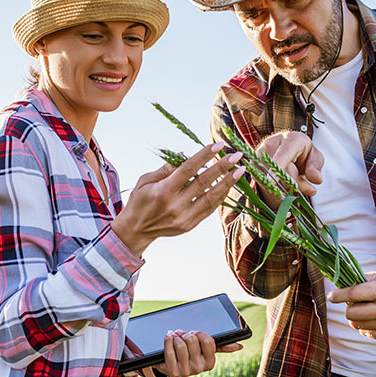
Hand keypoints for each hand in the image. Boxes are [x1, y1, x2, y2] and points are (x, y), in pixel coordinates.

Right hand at [112, 142, 244, 255]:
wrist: (135, 230)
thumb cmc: (139, 201)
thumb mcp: (145, 181)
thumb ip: (166, 169)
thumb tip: (186, 155)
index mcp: (163, 191)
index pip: (188, 169)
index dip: (204, 156)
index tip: (219, 145)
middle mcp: (175, 205)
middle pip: (204, 183)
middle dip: (222, 168)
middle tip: (237, 156)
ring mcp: (184, 217)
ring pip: (212, 198)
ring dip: (228, 183)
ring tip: (240, 171)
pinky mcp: (190, 225)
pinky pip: (210, 209)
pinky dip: (220, 197)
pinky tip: (229, 186)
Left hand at [154, 330, 242, 376]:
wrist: (169, 364)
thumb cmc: (189, 353)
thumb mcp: (204, 350)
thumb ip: (221, 346)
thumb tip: (240, 346)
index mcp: (209, 363)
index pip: (208, 341)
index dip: (199, 333)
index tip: (195, 333)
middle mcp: (198, 369)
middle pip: (193, 340)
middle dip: (186, 333)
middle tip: (182, 333)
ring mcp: (185, 371)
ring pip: (181, 344)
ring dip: (176, 335)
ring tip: (175, 336)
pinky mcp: (172, 371)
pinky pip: (170, 350)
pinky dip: (168, 340)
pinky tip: (169, 338)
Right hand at [256, 131, 323, 208]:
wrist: (288, 150)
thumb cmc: (303, 154)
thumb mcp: (315, 159)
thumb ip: (316, 168)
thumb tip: (316, 179)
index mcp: (290, 139)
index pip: (283, 154)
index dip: (277, 167)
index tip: (270, 181)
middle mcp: (271, 143)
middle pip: (279, 171)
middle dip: (295, 184)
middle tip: (310, 190)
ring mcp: (259, 153)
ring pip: (270, 179)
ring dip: (284, 187)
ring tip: (295, 182)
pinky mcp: (253, 164)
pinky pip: (262, 181)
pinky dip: (274, 187)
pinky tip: (283, 183)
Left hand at [326, 264, 375, 339]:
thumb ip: (360, 282)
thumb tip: (338, 289)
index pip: (355, 294)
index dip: (339, 295)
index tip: (331, 296)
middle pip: (352, 313)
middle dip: (347, 307)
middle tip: (352, 301)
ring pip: (357, 325)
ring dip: (356, 316)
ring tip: (365, 307)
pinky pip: (367, 333)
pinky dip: (365, 325)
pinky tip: (373, 316)